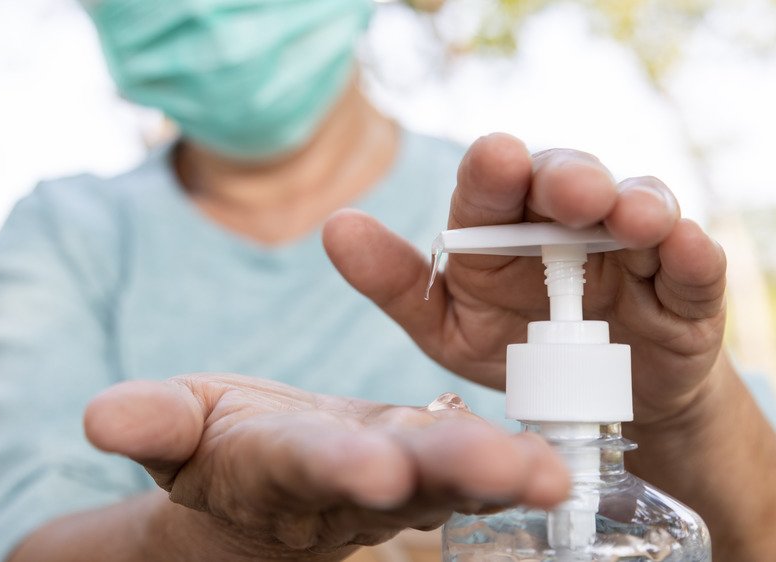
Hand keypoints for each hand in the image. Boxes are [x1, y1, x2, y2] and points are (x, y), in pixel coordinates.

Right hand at [84, 373, 568, 558]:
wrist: (269, 471)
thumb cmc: (221, 444)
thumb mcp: (178, 427)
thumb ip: (152, 422)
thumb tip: (99, 417)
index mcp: (280, 465)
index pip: (307, 465)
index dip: (336, 466)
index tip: (376, 468)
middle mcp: (351, 480)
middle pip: (406, 478)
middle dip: (454, 474)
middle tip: (516, 474)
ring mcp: (400, 477)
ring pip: (456, 475)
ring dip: (505, 472)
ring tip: (556, 475)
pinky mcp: (433, 463)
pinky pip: (479, 461)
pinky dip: (519, 462)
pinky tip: (567, 461)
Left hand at [323, 133, 726, 424]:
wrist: (589, 406)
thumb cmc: (511, 348)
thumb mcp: (446, 325)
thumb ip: (397, 282)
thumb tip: (336, 227)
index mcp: (502, 227)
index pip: (493, 187)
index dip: (494, 172)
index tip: (495, 160)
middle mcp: (565, 222)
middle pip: (567, 181)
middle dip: (567, 179)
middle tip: (567, 191)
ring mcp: (628, 250)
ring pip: (637, 206)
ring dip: (635, 203)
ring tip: (628, 215)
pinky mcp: (683, 289)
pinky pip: (693, 266)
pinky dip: (692, 253)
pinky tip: (682, 244)